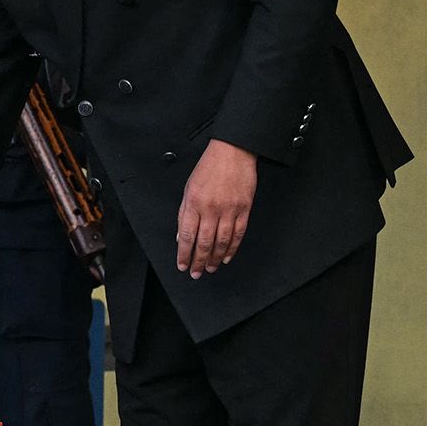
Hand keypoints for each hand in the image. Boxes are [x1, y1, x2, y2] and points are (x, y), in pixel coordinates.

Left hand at [176, 140, 256, 277]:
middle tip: (196, 273)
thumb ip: (184, 213)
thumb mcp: (188, 188)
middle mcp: (211, 208)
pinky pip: (238, 234)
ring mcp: (229, 210)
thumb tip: (181, 237)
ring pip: (221, 242)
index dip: (184, 254)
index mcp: (194, 203)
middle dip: (199, 261)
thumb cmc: (209, 168)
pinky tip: (226, 257)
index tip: (182, 265)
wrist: (233, 152)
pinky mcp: (244, 209)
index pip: (187, 236)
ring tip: (210, 268)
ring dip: (215, 258)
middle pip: (204, 242)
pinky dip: (232, 248)